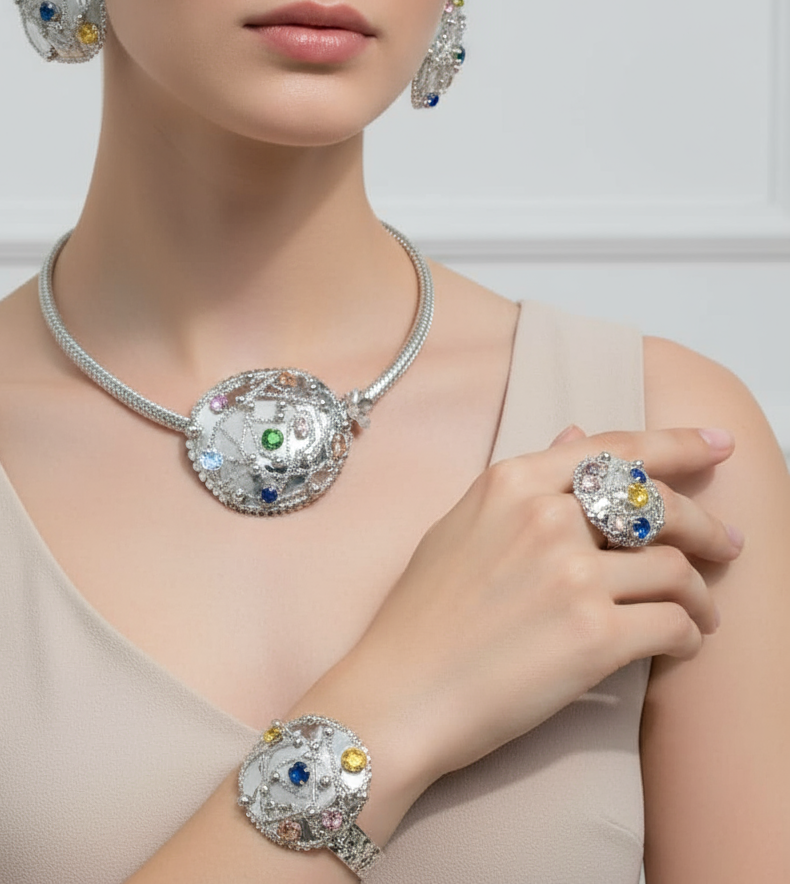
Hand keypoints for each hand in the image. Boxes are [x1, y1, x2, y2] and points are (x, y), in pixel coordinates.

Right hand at [327, 426, 742, 804]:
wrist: (402, 691)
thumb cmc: (420, 616)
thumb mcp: (461, 528)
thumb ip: (523, 486)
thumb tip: (574, 438)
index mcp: (511, 483)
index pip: (615, 450)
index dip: (678, 443)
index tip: (717, 444)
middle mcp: (546, 517)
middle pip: (659, 505)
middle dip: (706, 525)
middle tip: (727, 545)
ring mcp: (572, 574)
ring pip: (675, 568)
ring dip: (700, 593)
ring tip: (700, 611)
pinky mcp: (595, 635)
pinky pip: (675, 624)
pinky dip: (689, 635)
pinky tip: (680, 643)